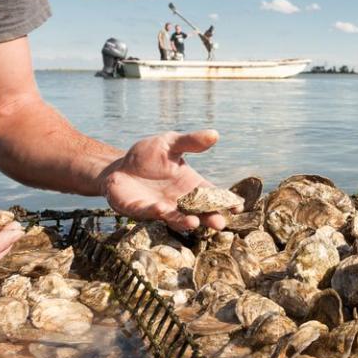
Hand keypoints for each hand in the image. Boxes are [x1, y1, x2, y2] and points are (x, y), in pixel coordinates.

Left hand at [101, 129, 228, 230]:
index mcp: (191, 185)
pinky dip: (158, 213)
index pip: (213, 195)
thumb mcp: (170, 143)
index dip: (226, 201)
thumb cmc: (147, 156)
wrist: (119, 167)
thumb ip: (191, 142)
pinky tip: (163, 210)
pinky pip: (151, 213)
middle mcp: (180, 201)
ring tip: (194, 222)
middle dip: (209, 218)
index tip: (238, 206)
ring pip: (177, 219)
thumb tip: (214, 134)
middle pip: (199, 213)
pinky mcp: (142, 211)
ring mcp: (162, 208)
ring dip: (185, 222)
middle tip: (219, 223)